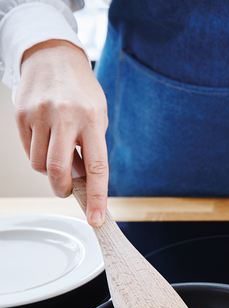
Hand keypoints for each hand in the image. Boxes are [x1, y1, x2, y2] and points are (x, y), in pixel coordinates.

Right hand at [15, 40, 108, 226]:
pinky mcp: (21, 115)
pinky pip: (28, 150)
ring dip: (49, 170)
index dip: (98, 197)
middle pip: (58, 170)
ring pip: (40, 164)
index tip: (97, 219)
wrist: (52, 57)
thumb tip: (82, 180)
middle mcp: (66, 118)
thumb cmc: (80, 92)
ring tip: (59, 152)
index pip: (97, 167)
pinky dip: (38, 153)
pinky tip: (46, 139)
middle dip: (62, 188)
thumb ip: (91, 148)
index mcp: (92, 121)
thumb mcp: (97, 117)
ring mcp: (40, 116)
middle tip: (67, 189)